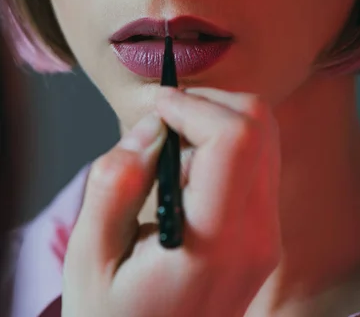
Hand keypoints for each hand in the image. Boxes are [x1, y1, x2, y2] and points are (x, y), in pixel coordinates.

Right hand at [62, 88, 281, 316]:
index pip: (235, 139)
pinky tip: (186, 170)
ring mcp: (268, 234)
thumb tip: (154, 125)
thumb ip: (115, 182)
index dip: (194, 105)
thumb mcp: (89, 257)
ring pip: (263, 135)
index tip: (155, 108)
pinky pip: (257, 159)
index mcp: (216, 244)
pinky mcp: (265, 231)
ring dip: (215, 121)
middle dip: (208, 104)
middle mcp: (257, 235)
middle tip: (162, 121)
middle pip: (259, 125)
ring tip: (170, 150)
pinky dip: (223, 142)